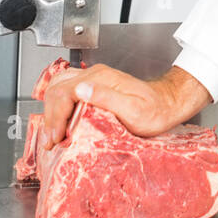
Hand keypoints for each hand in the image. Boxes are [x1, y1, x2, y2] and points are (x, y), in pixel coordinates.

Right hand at [41, 64, 211, 146]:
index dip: (56, 116)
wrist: (167, 105)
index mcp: (100, 79)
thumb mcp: (133, 109)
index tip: (56, 137)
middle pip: (57, 90)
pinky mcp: (93, 88)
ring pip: (58, 89)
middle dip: (50, 116)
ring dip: (51, 112)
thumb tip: (81, 90)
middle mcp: (94, 76)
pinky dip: (57, 108)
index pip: (64, 93)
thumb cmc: (154, 111)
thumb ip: (107, 98)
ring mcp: (92, 81)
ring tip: (52, 135)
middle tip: (51, 141)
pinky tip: (59, 124)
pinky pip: (66, 92)